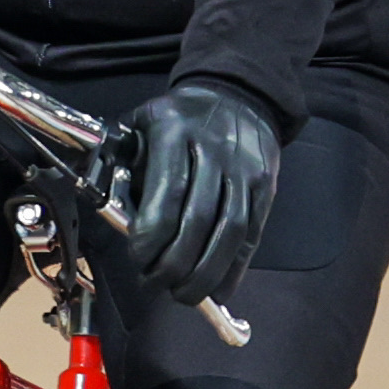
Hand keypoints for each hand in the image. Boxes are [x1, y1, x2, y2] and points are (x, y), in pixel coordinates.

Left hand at [112, 81, 279, 301]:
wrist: (239, 94)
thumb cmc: (180, 117)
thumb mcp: (141, 124)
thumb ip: (127, 165)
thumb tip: (122, 221)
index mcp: (175, 132)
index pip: (167, 194)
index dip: (152, 236)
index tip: (139, 259)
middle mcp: (215, 151)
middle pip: (199, 220)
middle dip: (175, 263)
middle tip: (157, 283)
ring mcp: (245, 170)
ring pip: (229, 233)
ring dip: (206, 273)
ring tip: (185, 294)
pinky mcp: (266, 187)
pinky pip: (252, 235)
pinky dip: (234, 268)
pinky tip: (218, 289)